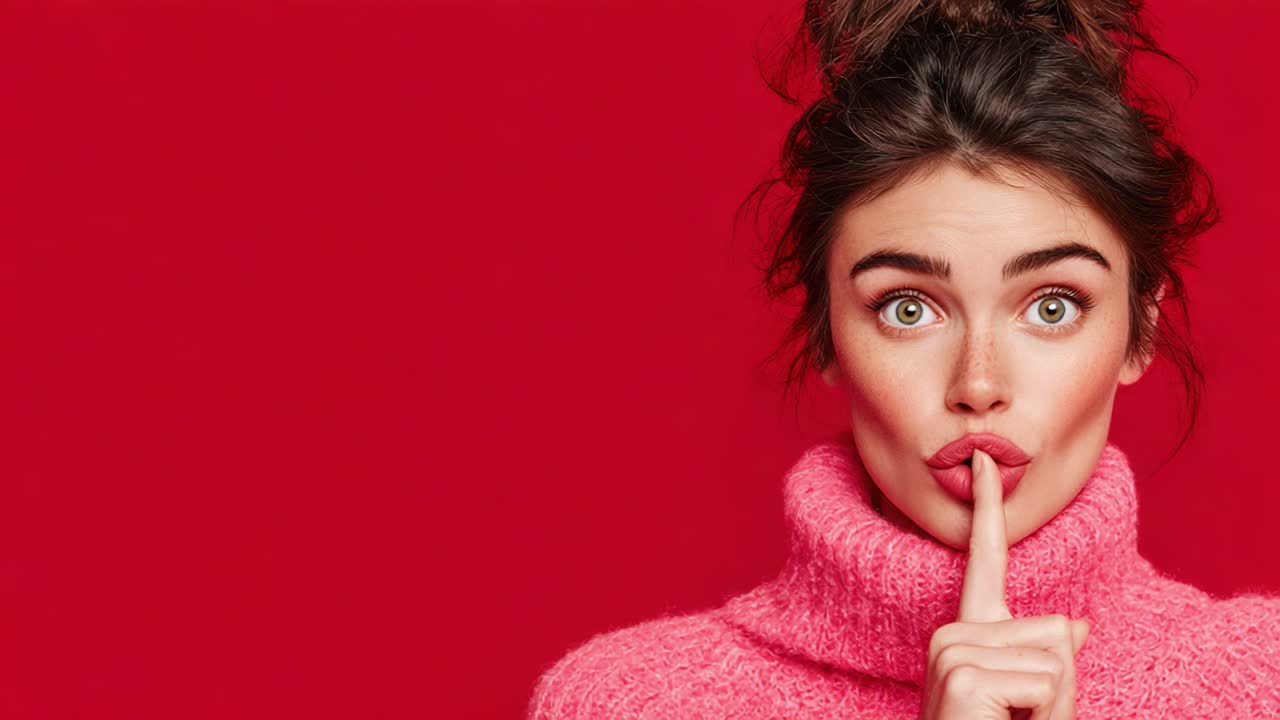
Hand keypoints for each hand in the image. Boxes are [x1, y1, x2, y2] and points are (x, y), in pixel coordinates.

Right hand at [919, 449, 1090, 719]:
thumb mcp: (1033, 703)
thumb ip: (1047, 656)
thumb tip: (1079, 623)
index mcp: (966, 635)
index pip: (983, 562)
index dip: (989, 510)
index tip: (987, 462)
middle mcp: (951, 635)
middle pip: (1054, 629)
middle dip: (1060, 685)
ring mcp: (951, 651)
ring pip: (1055, 656)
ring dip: (1053, 707)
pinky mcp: (961, 673)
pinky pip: (1045, 680)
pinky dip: (1046, 717)